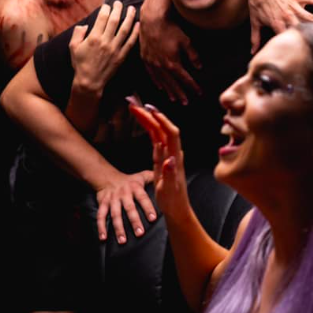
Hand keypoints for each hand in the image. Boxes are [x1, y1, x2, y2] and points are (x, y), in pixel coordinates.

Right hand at [69, 0, 139, 94]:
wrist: (89, 82)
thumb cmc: (80, 64)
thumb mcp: (73, 47)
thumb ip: (77, 33)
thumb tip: (84, 25)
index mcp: (93, 38)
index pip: (102, 18)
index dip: (106, 9)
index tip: (107, 5)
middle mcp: (105, 41)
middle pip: (114, 21)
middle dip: (118, 9)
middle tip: (120, 3)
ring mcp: (115, 49)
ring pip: (125, 29)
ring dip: (129, 17)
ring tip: (132, 9)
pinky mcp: (121, 56)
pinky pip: (131, 42)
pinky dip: (135, 33)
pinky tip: (138, 24)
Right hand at [95, 169, 155, 243]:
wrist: (108, 177)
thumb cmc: (130, 180)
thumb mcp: (142, 176)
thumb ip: (154, 177)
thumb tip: (167, 178)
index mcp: (135, 187)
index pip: (143, 198)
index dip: (148, 207)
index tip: (153, 218)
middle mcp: (123, 193)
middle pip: (129, 208)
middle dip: (134, 221)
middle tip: (140, 233)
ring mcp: (112, 199)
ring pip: (115, 214)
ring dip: (118, 228)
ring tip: (123, 240)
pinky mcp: (103, 203)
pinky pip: (100, 216)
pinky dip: (101, 227)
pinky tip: (103, 238)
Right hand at [129, 104, 189, 224]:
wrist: (177, 208)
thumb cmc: (173, 201)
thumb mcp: (169, 190)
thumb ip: (169, 175)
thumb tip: (169, 160)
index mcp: (175, 158)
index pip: (171, 134)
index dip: (163, 121)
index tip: (152, 110)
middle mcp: (172, 153)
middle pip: (163, 129)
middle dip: (151, 116)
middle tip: (135, 105)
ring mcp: (167, 155)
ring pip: (159, 132)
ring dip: (149, 119)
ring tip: (136, 109)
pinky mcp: (162, 158)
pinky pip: (156, 139)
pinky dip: (150, 129)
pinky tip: (145, 122)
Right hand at [139, 9, 201, 104]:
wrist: (152, 21)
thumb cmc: (171, 29)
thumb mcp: (186, 41)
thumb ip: (193, 55)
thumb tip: (199, 67)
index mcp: (173, 63)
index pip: (185, 79)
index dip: (193, 87)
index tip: (199, 93)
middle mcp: (161, 66)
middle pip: (172, 84)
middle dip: (180, 93)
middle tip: (185, 102)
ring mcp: (152, 63)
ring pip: (161, 81)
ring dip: (168, 90)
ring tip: (174, 98)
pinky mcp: (145, 58)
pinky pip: (151, 74)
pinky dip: (157, 82)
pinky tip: (160, 86)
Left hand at [247, 0, 312, 52]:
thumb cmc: (256, 2)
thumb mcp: (254, 21)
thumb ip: (255, 38)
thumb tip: (253, 52)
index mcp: (278, 23)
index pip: (288, 39)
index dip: (295, 47)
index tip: (303, 54)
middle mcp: (288, 16)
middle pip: (304, 29)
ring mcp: (294, 6)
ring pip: (311, 17)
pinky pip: (312, 0)